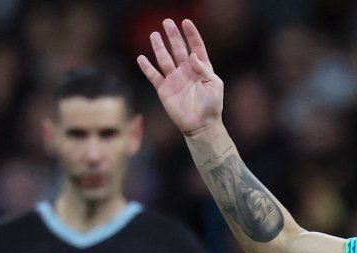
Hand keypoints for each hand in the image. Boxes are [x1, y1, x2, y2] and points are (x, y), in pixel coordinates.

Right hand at [137, 18, 223, 136]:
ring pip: (164, 59)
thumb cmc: (212, 106)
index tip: (186, 22)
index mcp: (201, 68)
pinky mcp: (164, 90)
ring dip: (159, 47)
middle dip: (173, 35)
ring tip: (154, 35)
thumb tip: (192, 55)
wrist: (201, 126)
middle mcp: (186, 71)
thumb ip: (204, 69)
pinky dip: (147, 67)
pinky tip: (141, 58)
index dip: (191, 34)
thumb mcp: (214, 85)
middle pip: (178, 49)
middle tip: (167, 22)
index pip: (196, 47)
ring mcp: (174, 79)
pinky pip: (153, 76)